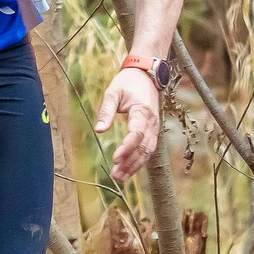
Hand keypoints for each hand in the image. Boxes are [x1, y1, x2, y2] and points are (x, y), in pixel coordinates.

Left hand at [95, 66, 160, 180]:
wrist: (145, 75)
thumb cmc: (127, 83)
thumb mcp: (112, 93)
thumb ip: (106, 111)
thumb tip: (99, 130)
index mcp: (142, 111)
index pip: (136, 134)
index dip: (127, 148)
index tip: (115, 158)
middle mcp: (152, 122)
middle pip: (143, 147)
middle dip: (130, 163)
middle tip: (115, 175)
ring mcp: (154, 127)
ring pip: (148, 151)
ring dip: (135, 166)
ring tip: (120, 177)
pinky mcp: (152, 131)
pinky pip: (148, 149)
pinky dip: (139, 161)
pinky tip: (129, 170)